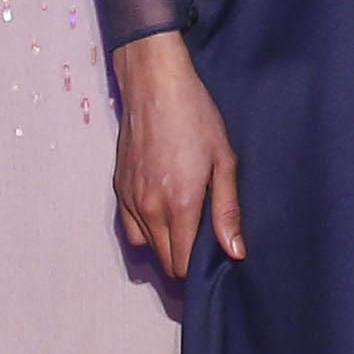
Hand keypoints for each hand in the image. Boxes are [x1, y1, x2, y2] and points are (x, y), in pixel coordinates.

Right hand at [112, 31, 242, 273]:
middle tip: (204, 241)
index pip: (183, 265)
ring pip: (146, 247)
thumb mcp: (223, 161)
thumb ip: (226, 211)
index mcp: (179, 204)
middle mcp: (150, 208)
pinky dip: (145, 231)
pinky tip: (163, 213)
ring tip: (185, 225)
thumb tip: (235, 252)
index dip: (200, 268)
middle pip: (165, 262)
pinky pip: (130, 228)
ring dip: (165, 246)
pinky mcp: (118, 188)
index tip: (215, 256)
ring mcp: (130, 199)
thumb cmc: (195, 117)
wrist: (155, 85)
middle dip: (184, 261)